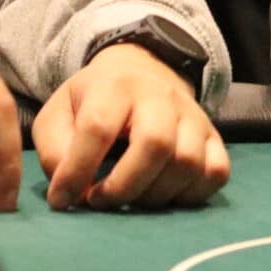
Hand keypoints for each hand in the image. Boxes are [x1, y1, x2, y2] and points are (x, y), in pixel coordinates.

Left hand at [32, 43, 228, 209]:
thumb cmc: (92, 101)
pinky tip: (165, 195)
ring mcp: (193, 116)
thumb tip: (70, 193)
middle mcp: (161, 97)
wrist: (142, 70)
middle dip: (124, 186)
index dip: (77, 171)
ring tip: (131, 197)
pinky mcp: (213, 136)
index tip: (62, 199)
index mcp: (114, 87)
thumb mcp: (57, 114)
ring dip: (155, 195)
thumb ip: (54, 151)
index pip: (98, 128)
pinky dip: (192, 195)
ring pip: (188, 162)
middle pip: (156, 144)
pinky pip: (217, 172)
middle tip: (101, 200)